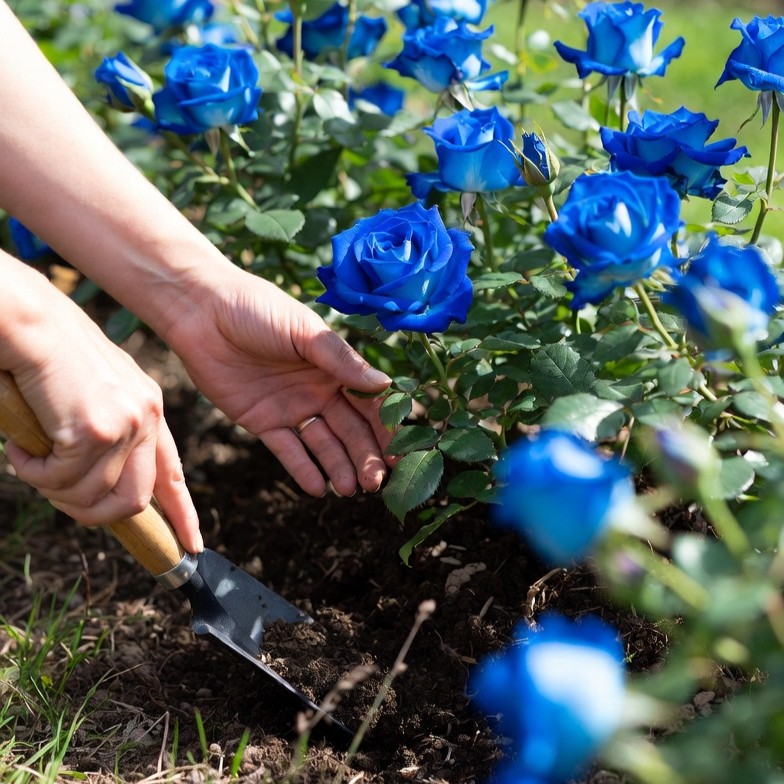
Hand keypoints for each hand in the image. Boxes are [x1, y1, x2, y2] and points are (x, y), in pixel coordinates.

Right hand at [2, 279, 201, 552]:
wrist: (24, 318)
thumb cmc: (44, 354)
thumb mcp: (86, 393)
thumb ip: (100, 432)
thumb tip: (88, 483)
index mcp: (147, 407)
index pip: (172, 472)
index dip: (181, 513)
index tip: (191, 545)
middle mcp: (146, 415)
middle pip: (134, 501)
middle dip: (91, 514)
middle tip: (55, 493)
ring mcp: (125, 423)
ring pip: (94, 498)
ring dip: (53, 491)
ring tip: (30, 458)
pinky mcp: (97, 430)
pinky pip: (62, 482)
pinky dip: (33, 473)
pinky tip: (21, 446)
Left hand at [164, 269, 393, 497]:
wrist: (201, 312)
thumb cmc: (256, 309)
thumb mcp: (304, 331)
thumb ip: (341, 361)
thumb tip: (386, 384)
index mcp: (334, 366)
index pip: (368, 402)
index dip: (385, 428)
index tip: (400, 453)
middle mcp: (318, 390)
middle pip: (350, 430)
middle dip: (365, 456)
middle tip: (376, 483)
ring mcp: (291, 407)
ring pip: (322, 444)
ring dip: (338, 467)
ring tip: (350, 490)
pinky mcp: (261, 421)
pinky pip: (286, 450)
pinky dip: (302, 469)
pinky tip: (317, 488)